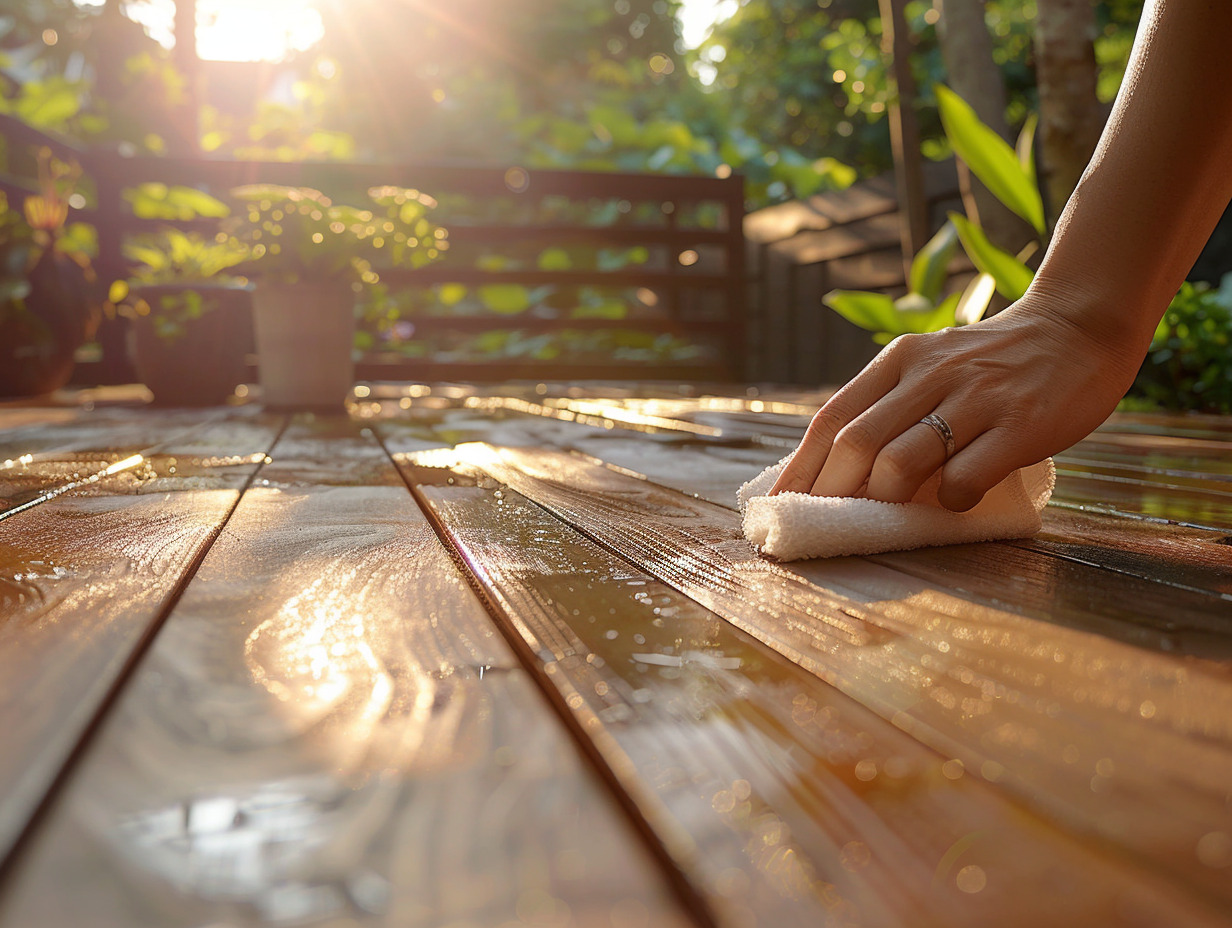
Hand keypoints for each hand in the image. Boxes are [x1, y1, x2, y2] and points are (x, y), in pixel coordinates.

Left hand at [769, 295, 1144, 510]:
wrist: (1079, 328)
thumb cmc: (995, 362)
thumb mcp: (933, 364)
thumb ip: (893, 404)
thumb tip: (839, 469)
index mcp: (901, 360)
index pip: (833, 418)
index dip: (800, 468)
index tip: (778, 504)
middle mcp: (931, 374)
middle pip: (856, 443)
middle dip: (831, 493)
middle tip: (822, 523)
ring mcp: (976, 398)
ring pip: (901, 462)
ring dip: (885, 500)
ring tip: (891, 513)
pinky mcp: (1020, 425)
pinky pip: (966, 477)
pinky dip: (950, 501)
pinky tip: (955, 502)